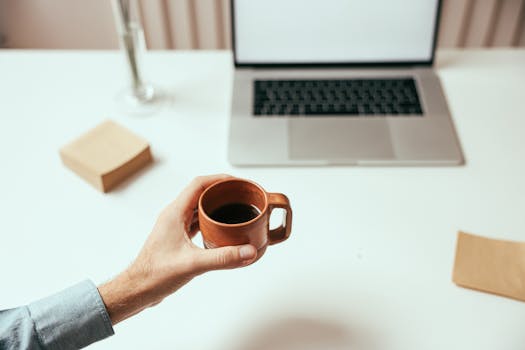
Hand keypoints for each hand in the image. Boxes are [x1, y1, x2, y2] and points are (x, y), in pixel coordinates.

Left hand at [98, 175, 257, 323]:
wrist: (137, 290)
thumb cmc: (154, 275)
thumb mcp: (193, 264)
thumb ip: (223, 258)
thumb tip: (248, 251)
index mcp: (175, 213)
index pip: (199, 184)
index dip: (220, 179)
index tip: (237, 182)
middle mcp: (174, 216)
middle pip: (201, 193)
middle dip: (222, 191)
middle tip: (240, 195)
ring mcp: (175, 227)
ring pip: (199, 208)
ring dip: (217, 206)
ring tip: (236, 209)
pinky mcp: (177, 238)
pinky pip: (197, 222)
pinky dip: (211, 221)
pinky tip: (222, 230)